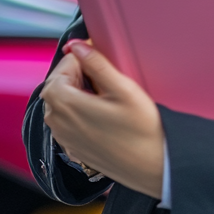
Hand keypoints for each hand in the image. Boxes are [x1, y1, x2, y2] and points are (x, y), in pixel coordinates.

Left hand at [41, 39, 164, 198]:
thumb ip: (96, 62)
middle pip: (58, 84)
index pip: (63, 66)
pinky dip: (79, 109)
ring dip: (78, 91)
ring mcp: (64, 138)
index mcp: (64, 103)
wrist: (155, 168)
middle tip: (104, 74)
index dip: (81, 56)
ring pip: (62, 101)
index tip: (98, 54)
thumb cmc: (143, 130)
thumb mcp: (122, 88)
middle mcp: (57, 122)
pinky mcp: (74, 149)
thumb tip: (77, 45)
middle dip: (77, 73)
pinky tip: (102, 111)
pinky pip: (68, 119)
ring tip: (105, 92)